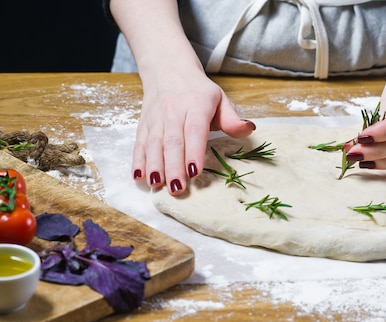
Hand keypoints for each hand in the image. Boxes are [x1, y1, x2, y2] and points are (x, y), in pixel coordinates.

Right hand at [132, 71, 254, 194]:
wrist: (168, 69)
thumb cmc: (198, 91)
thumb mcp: (220, 99)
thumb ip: (232, 118)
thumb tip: (248, 129)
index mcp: (196, 104)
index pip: (195, 130)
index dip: (194, 151)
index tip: (194, 172)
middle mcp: (173, 111)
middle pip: (172, 141)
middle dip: (173, 166)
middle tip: (177, 188)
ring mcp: (156, 119)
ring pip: (154, 144)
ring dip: (154, 166)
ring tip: (157, 185)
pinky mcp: (144, 125)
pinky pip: (140, 143)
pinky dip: (138, 160)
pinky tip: (138, 176)